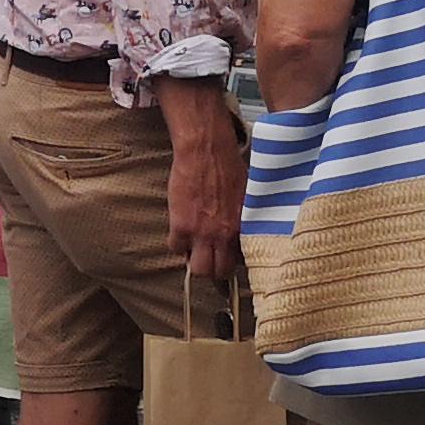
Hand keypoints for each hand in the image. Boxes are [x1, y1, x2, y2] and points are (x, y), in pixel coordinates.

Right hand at [165, 118, 246, 288]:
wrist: (207, 151)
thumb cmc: (230, 167)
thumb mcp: (249, 197)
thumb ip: (247, 219)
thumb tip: (247, 231)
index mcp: (244, 229)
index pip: (242, 263)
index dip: (233, 262)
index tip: (228, 259)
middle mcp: (224, 236)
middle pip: (219, 273)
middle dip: (214, 269)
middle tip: (210, 258)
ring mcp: (201, 233)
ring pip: (198, 269)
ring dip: (195, 262)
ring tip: (195, 249)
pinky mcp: (181, 225)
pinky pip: (176, 248)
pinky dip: (177, 243)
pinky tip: (181, 231)